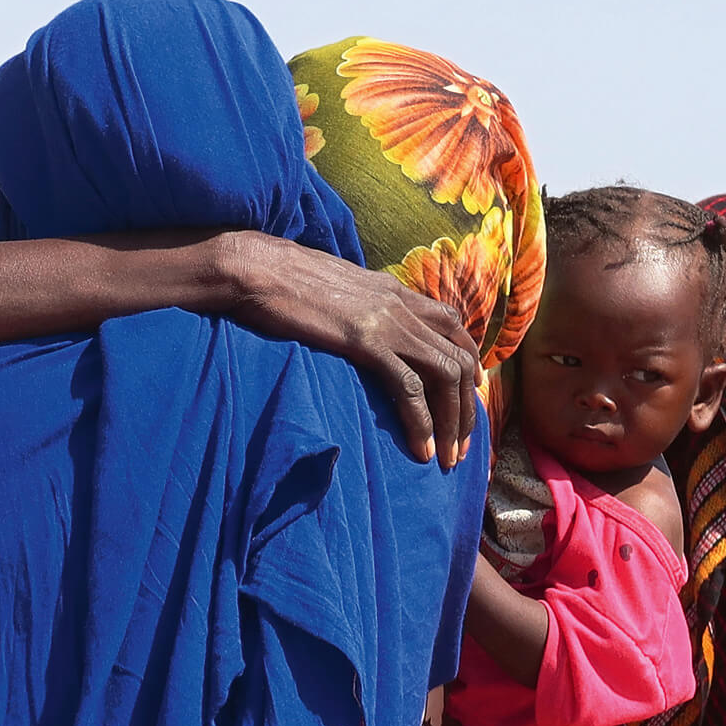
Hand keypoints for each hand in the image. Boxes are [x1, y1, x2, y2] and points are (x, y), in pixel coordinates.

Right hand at [223, 231, 480, 466]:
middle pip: (457, 360)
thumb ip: (356, 305)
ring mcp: (386, 322)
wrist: (256, 268)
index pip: (452, 324)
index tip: (469, 394)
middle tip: (462, 445)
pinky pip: (409, 388)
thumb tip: (355, 323)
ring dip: (452, 423)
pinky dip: (422, 422)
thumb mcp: (332, 287)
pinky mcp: (365, 342)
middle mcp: (400, 304)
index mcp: (393, 290)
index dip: (469, 361)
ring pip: (444, 377)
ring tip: (448, 457)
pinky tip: (421, 448)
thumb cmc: (280, 279)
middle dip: (466, 408)